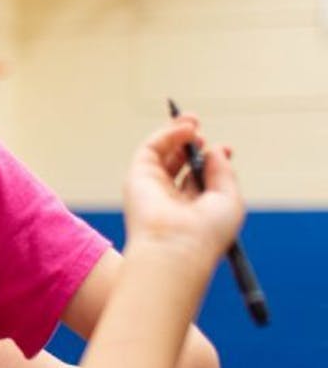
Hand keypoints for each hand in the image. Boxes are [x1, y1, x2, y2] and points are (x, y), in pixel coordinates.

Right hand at [124, 115, 242, 259]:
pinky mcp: (138, 177)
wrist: (176, 247)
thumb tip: (215, 148)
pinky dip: (167, 134)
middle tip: (200, 126)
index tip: (224, 149)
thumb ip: (224, 172)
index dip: (211, 158)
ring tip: (192, 120)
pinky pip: (151, 148)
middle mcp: (171, 197)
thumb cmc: (206, 233)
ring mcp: (153, 186)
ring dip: (177, 131)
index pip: (200, 176)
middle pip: (180, 161)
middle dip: (192, 140)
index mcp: (194, 207)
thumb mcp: (230, 199)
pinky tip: (185, 129)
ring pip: (163, 151)